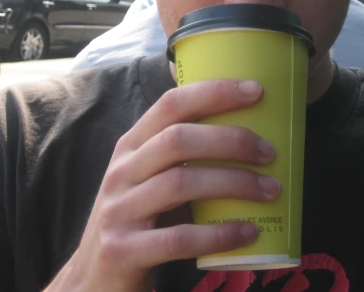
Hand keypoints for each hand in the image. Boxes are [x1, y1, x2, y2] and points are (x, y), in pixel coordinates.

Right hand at [45, 79, 278, 290]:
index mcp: (130, 147)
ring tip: (270, 190)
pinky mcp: (123, 251)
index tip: (256, 91)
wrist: (93, 279)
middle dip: (230, 140)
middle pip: (177, 140)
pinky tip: (248, 232)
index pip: (170, 105)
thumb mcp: (147, 178)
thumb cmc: (137, 220)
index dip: (213, 92)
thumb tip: (242, 124)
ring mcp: (118, 211)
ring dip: (233, 183)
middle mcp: (120, 172)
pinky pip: (178, 238)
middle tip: (269, 152)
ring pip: (180, 183)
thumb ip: (179, 154)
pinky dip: (219, 233)